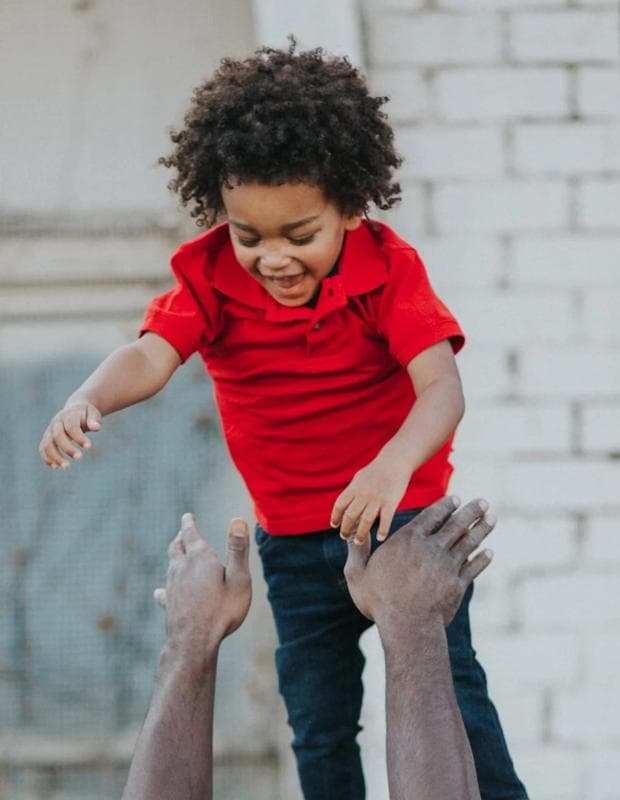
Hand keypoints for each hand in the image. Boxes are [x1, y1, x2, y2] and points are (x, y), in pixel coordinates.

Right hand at [39, 402, 101, 468]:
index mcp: (68, 415)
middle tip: (79, 458)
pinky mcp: (47, 438)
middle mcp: (56, 423)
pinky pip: (43, 449)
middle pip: (57, 436)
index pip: (71, 427)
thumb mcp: (93, 413)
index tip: (89, 447)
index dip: (79, 437)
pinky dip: (47, 458)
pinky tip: (56, 467)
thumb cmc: (86, 414)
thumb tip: (96, 427)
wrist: (74, 409)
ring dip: (55, 456)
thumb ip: (94, 420)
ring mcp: (50, 431)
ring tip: (66, 467)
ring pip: (47, 444)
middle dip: (67, 448)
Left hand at [155, 514, 251, 662]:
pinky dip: (166, 585)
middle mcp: (182, 568)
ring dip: (175, 557)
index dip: (189, 523)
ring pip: (171, 565)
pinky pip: (165, 589)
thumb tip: (238, 519)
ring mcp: (172, 586)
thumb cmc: (222, 610)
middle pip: (177, 547)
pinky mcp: (168, 603)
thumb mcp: (239, 578)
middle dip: (181, 538)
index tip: (188, 516)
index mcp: (200, 558)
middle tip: (183, 533)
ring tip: (178, 555)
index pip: (191, 533)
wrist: (194, 642)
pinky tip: (161, 591)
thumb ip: (238, 549)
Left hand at [330, 454, 411, 544]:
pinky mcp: (391, 502)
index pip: (340, 505)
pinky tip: (380, 538)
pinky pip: (386, 519)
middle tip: (344, 537)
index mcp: (354, 488)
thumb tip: (344, 503)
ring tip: (358, 542)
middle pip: (350, 516)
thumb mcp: (360, 478)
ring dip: (360, 534)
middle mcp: (363, 494)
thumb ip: (352, 491)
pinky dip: (383, 530)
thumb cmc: (377, 471)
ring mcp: (377, 499)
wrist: (395, 461)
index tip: (334, 525)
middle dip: (345, 529)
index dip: (335, 516)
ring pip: (365, 521)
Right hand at [343, 496, 493, 627]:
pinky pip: (474, 567)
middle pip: (456, 524)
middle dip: (471, 511)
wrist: (407, 626)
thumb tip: (351, 533)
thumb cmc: (379, 601)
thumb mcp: (357, 574)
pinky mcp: (458, 585)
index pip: (431, 516)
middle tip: (483, 501)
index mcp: (408, 540)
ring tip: (491, 518)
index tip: (456, 498)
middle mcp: (431, 548)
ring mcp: (447, 566)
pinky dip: (483, 559)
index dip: (445, 505)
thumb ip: (357, 551)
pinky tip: (489, 552)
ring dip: (482, 528)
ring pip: (469, 542)